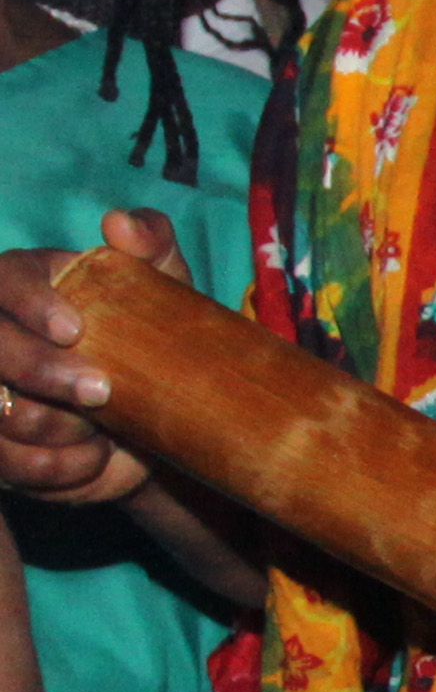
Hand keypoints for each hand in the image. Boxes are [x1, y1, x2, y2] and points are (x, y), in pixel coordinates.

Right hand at [0, 213, 193, 509]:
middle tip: (102, 392)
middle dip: (43, 374)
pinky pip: (9, 464)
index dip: (30, 304)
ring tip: (106, 430)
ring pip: (0, 413)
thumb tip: (121, 222)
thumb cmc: (154, 339)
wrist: (161, 421)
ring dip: (57, 427)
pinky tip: (93, 460)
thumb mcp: (164, 288)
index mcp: (23, 287)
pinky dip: (56, 469)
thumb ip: (150, 245)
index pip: (4, 282)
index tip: (73, 329)